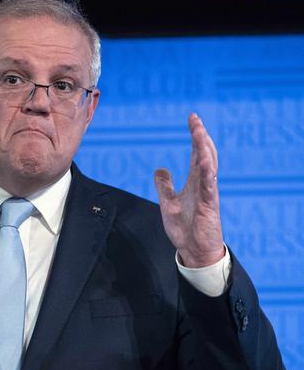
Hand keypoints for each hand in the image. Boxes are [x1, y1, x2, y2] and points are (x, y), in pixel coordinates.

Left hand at [154, 113, 224, 267]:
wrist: (194, 250)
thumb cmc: (185, 228)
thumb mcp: (168, 203)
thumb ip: (165, 186)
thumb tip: (160, 169)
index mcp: (194, 182)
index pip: (196, 154)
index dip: (195, 136)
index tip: (192, 119)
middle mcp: (203, 184)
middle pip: (204, 154)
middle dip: (200, 136)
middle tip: (195, 119)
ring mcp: (207, 193)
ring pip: (208, 166)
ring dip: (204, 149)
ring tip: (199, 132)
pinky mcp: (209, 205)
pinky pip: (209, 185)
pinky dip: (207, 171)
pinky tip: (204, 159)